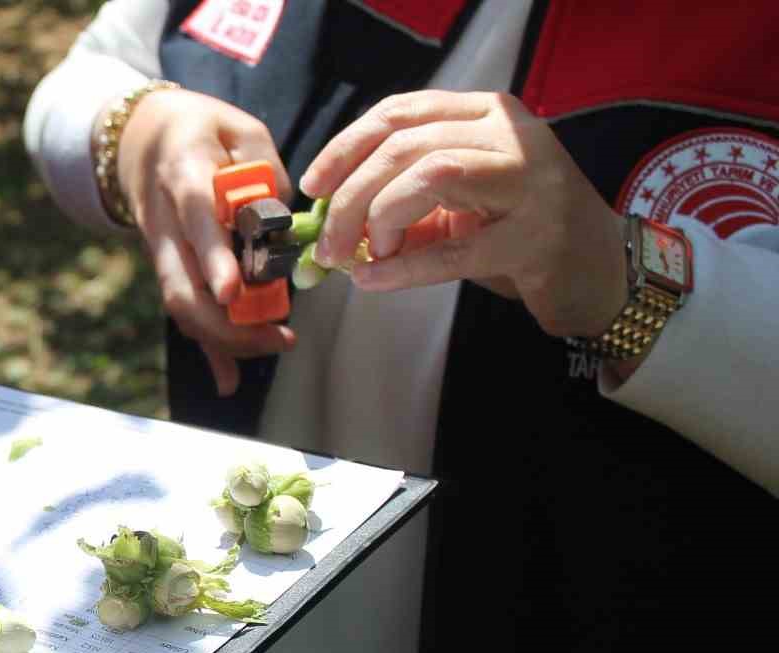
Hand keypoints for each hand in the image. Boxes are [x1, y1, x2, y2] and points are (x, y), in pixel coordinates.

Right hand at [115, 87, 296, 396]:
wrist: (140, 138)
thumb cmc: (200, 129)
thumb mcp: (238, 126)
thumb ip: (264, 168)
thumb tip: (281, 220)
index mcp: (183, 174)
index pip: (195, 220)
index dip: (212, 258)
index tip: (233, 291)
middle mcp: (164, 220)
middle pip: (182, 284)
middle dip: (226, 320)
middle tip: (277, 335)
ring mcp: (160, 249)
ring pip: (180, 306)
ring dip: (222, 337)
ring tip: (272, 346)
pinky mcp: (166, 267)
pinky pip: (183, 311)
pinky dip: (206, 346)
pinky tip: (229, 378)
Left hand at [301, 90, 626, 337]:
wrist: (597, 271)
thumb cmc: (516, 232)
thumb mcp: (456, 204)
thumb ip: (401, 200)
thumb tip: (330, 221)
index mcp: (487, 114)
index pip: (401, 112)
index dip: (347, 146)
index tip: (314, 184)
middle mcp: (511, 135)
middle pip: (406, 146)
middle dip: (351, 196)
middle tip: (327, 243)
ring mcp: (531, 181)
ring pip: (430, 174)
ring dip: (379, 219)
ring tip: (361, 257)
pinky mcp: (536, 237)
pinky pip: (454, 249)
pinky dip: (405, 267)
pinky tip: (375, 280)